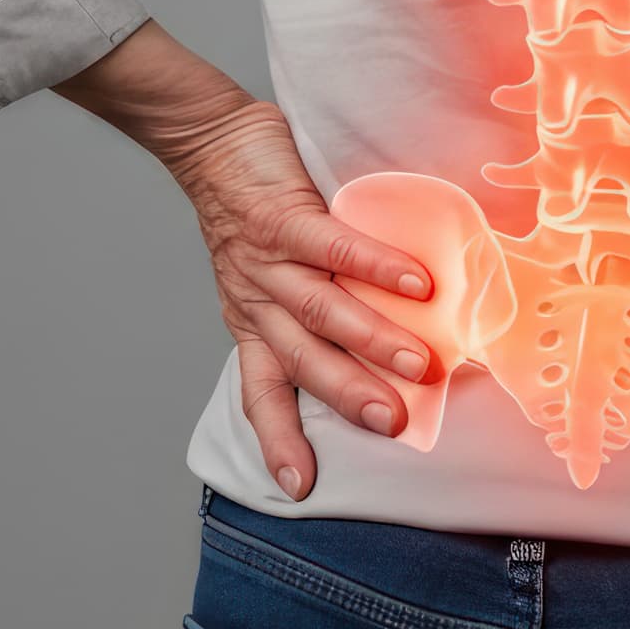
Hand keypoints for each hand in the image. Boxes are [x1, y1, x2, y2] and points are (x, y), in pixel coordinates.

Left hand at [58, 23, 436, 500]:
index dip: (278, 438)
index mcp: (252, 321)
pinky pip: (332, 246)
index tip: (298, 487)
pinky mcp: (282, 215)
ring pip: (320, 310)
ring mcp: (268, 259)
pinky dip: (374, 265)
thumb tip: (384, 335)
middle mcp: (257, 299)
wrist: (209, 140)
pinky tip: (415, 283)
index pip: (262, 391)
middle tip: (393, 424)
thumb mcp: (262, 273)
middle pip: (303, 359)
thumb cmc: (252, 208)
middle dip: (348, 395)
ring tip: (420, 365)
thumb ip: (310, 303)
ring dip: (371, 340)